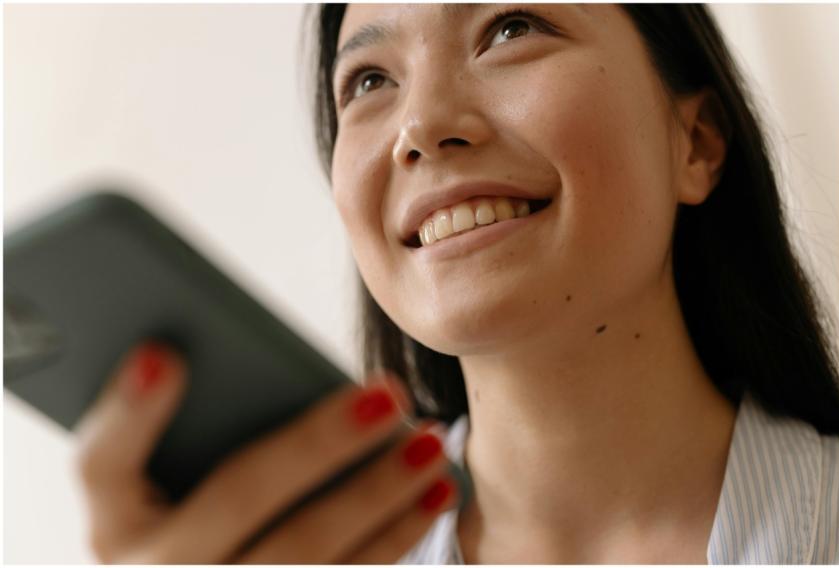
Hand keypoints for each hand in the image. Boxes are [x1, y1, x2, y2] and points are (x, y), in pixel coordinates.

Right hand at [74, 342, 455, 562]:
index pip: (101, 462)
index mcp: (116, 518)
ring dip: (378, 496)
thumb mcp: (176, 475)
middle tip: (387, 395)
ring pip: (303, 554)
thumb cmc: (196, 507)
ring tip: (430, 444)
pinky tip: (434, 495)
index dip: (130, 411)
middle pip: (236, 499)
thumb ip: (204, 422)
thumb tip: (250, 356)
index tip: (165, 355)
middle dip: (318, 446)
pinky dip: (393, 538)